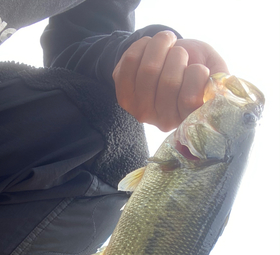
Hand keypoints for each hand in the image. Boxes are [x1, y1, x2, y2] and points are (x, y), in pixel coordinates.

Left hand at [112, 31, 228, 130]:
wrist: (165, 61)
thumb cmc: (193, 66)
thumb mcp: (214, 69)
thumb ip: (221, 77)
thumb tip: (218, 84)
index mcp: (188, 118)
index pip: (191, 98)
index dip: (197, 73)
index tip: (197, 67)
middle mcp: (162, 121)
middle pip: (168, 82)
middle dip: (178, 55)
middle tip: (180, 52)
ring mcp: (140, 111)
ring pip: (148, 70)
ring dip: (161, 45)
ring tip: (167, 42)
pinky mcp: (123, 96)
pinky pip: (130, 62)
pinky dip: (143, 45)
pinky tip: (149, 46)